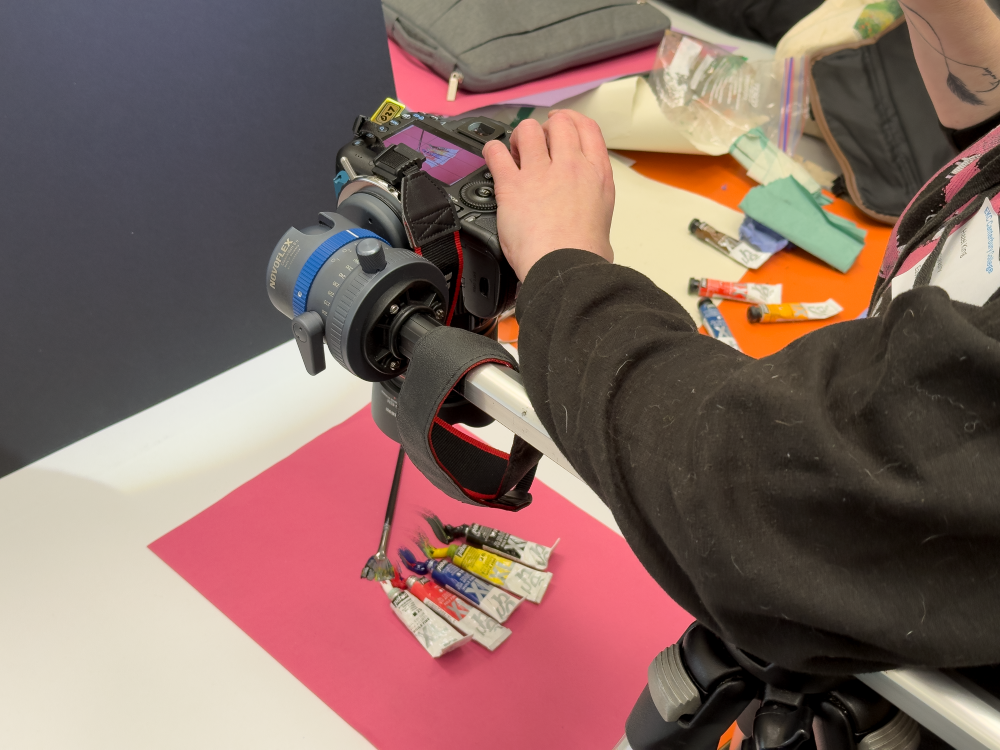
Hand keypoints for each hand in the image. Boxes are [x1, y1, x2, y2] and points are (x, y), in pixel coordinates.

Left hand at [482, 110, 614, 280]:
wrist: (565, 268)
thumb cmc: (584, 254)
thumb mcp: (604, 221)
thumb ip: (594, 205)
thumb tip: (590, 213)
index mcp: (596, 174)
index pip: (587, 128)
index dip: (571, 121)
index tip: (560, 124)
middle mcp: (570, 166)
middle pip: (559, 123)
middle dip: (545, 128)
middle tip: (536, 141)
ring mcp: (540, 173)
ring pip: (528, 131)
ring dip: (520, 137)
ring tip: (515, 151)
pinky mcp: (512, 185)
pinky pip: (496, 153)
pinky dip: (492, 151)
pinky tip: (493, 157)